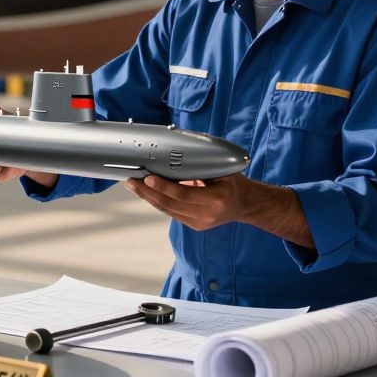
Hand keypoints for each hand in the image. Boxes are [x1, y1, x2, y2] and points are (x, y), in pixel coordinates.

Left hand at [124, 174, 314, 247]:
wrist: (245, 204)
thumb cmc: (232, 182)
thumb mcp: (222, 170)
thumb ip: (201, 165)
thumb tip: (174, 151)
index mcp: (217, 199)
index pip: (183, 194)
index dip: (163, 187)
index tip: (148, 177)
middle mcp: (207, 214)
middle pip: (170, 204)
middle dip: (148, 192)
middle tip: (132, 181)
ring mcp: (200, 222)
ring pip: (167, 210)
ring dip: (148, 197)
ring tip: (134, 185)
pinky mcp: (194, 225)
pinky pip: (171, 212)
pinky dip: (158, 201)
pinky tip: (147, 192)